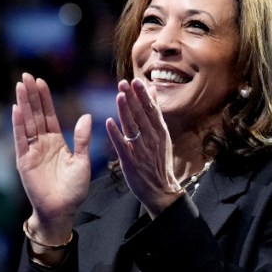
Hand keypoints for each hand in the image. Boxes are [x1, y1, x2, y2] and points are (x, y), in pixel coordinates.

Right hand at [12, 72, 91, 237]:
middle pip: (35, 114)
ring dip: (23, 104)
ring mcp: (31, 151)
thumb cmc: (73, 190)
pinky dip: (18, 125)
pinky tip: (16, 109)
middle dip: (31, 95)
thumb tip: (86, 116)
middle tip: (26, 75)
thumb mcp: (82, 162)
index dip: (44, 99)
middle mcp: (42, 144)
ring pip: (27, 123)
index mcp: (56, 142)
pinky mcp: (24, 161)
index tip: (41, 81)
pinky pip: (21, 140)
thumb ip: (83, 140)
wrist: (62, 210)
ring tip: (20, 86)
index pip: (49, 115)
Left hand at [105, 78, 183, 215]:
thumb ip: (155, 113)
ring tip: (119, 95)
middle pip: (142, 115)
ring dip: (126, 111)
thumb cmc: (159, 161)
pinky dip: (116, 134)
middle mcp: (152, 139)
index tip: (136, 81)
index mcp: (160, 132)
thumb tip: (153, 90)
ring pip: (133, 127)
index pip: (151, 110)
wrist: (161, 190)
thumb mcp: (162, 135)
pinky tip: (109, 122)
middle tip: (124, 82)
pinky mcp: (131, 162)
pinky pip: (122, 146)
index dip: (143, 95)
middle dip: (133, 98)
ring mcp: (141, 150)